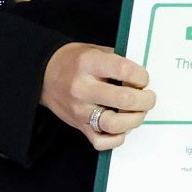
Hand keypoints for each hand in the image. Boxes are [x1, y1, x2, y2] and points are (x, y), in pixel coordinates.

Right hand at [41, 42, 156, 149]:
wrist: (43, 74)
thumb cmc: (75, 62)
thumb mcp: (95, 50)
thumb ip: (119, 60)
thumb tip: (144, 76)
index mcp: (89, 63)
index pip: (124, 71)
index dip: (142, 76)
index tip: (144, 78)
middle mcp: (82, 88)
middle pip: (123, 99)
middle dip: (145, 100)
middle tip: (149, 97)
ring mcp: (80, 110)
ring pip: (114, 124)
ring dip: (135, 119)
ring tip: (138, 112)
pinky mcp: (79, 126)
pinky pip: (101, 142)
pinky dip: (117, 138)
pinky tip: (122, 127)